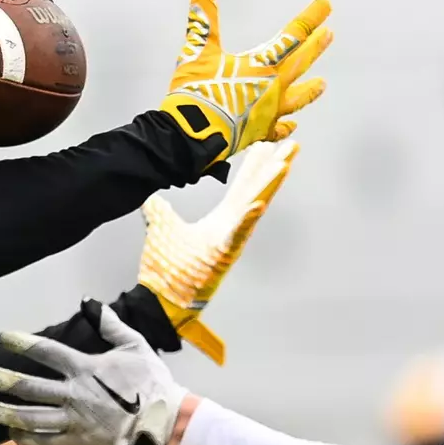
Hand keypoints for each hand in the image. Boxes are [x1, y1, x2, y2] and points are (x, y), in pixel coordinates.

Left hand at [0, 306, 186, 444]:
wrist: (166, 420)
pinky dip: (25, 439)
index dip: (21, 342)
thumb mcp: (135, 344)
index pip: (45, 351)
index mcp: (86, 368)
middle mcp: (75, 394)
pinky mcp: (80, 442)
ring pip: (30, 417)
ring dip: (4, 412)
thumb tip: (89, 301)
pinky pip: (45, 442)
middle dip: (2, 380)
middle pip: (28, 387)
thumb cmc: (152, 381)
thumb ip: (110, 323)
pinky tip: (13, 433)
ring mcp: (75, 420)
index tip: (2, 337)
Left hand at [140, 139, 298, 364]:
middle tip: (291, 145)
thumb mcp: (162, 230)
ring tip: (283, 164)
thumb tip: (151, 200)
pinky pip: (238, 235)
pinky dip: (247, 220)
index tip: (267, 145)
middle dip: (274, 168)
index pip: (242, 188)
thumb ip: (160, 213)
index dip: (255, 166)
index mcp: (221, 221)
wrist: (160, 299)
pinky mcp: (222, 256)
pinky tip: (258, 204)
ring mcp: (230, 242)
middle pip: (257, 191)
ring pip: (254, 208)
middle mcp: (231, 229)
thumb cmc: (167, 270)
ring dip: (269, 186)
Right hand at [159, 0, 332, 164]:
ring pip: (297, 99)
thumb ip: (204, 18)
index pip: (292, 36)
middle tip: (330, 34)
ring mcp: (269, 114)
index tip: (326, 4)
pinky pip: (278, 129)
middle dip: (316, 47)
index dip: (310, 18)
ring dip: (310, 90)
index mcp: (262, 66)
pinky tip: (292, 124)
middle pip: (301, 63)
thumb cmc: (196, 92)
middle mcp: (273, 89)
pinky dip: (286, 125)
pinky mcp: (259, 134)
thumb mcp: (198, 51)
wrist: (191, 137)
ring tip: (323, 83)